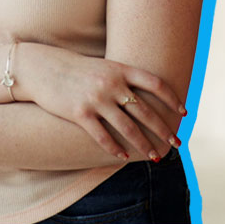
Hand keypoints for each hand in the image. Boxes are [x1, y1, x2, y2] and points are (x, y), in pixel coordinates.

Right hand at [18, 44, 184, 161]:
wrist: (41, 67)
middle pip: (145, 110)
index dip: (172, 97)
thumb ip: (122, 78)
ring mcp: (95, 98)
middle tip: (176, 142)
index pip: (154, 82)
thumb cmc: (73, 68)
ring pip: (127, 127)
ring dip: (143, 144)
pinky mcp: (79, 113)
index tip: (183, 111)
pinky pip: (102, 136)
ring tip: (154, 156)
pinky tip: (122, 156)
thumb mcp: (101, 66)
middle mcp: (110, 83)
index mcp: (118, 68)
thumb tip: (143, 95)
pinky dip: (115, 148)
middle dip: (163, 129)